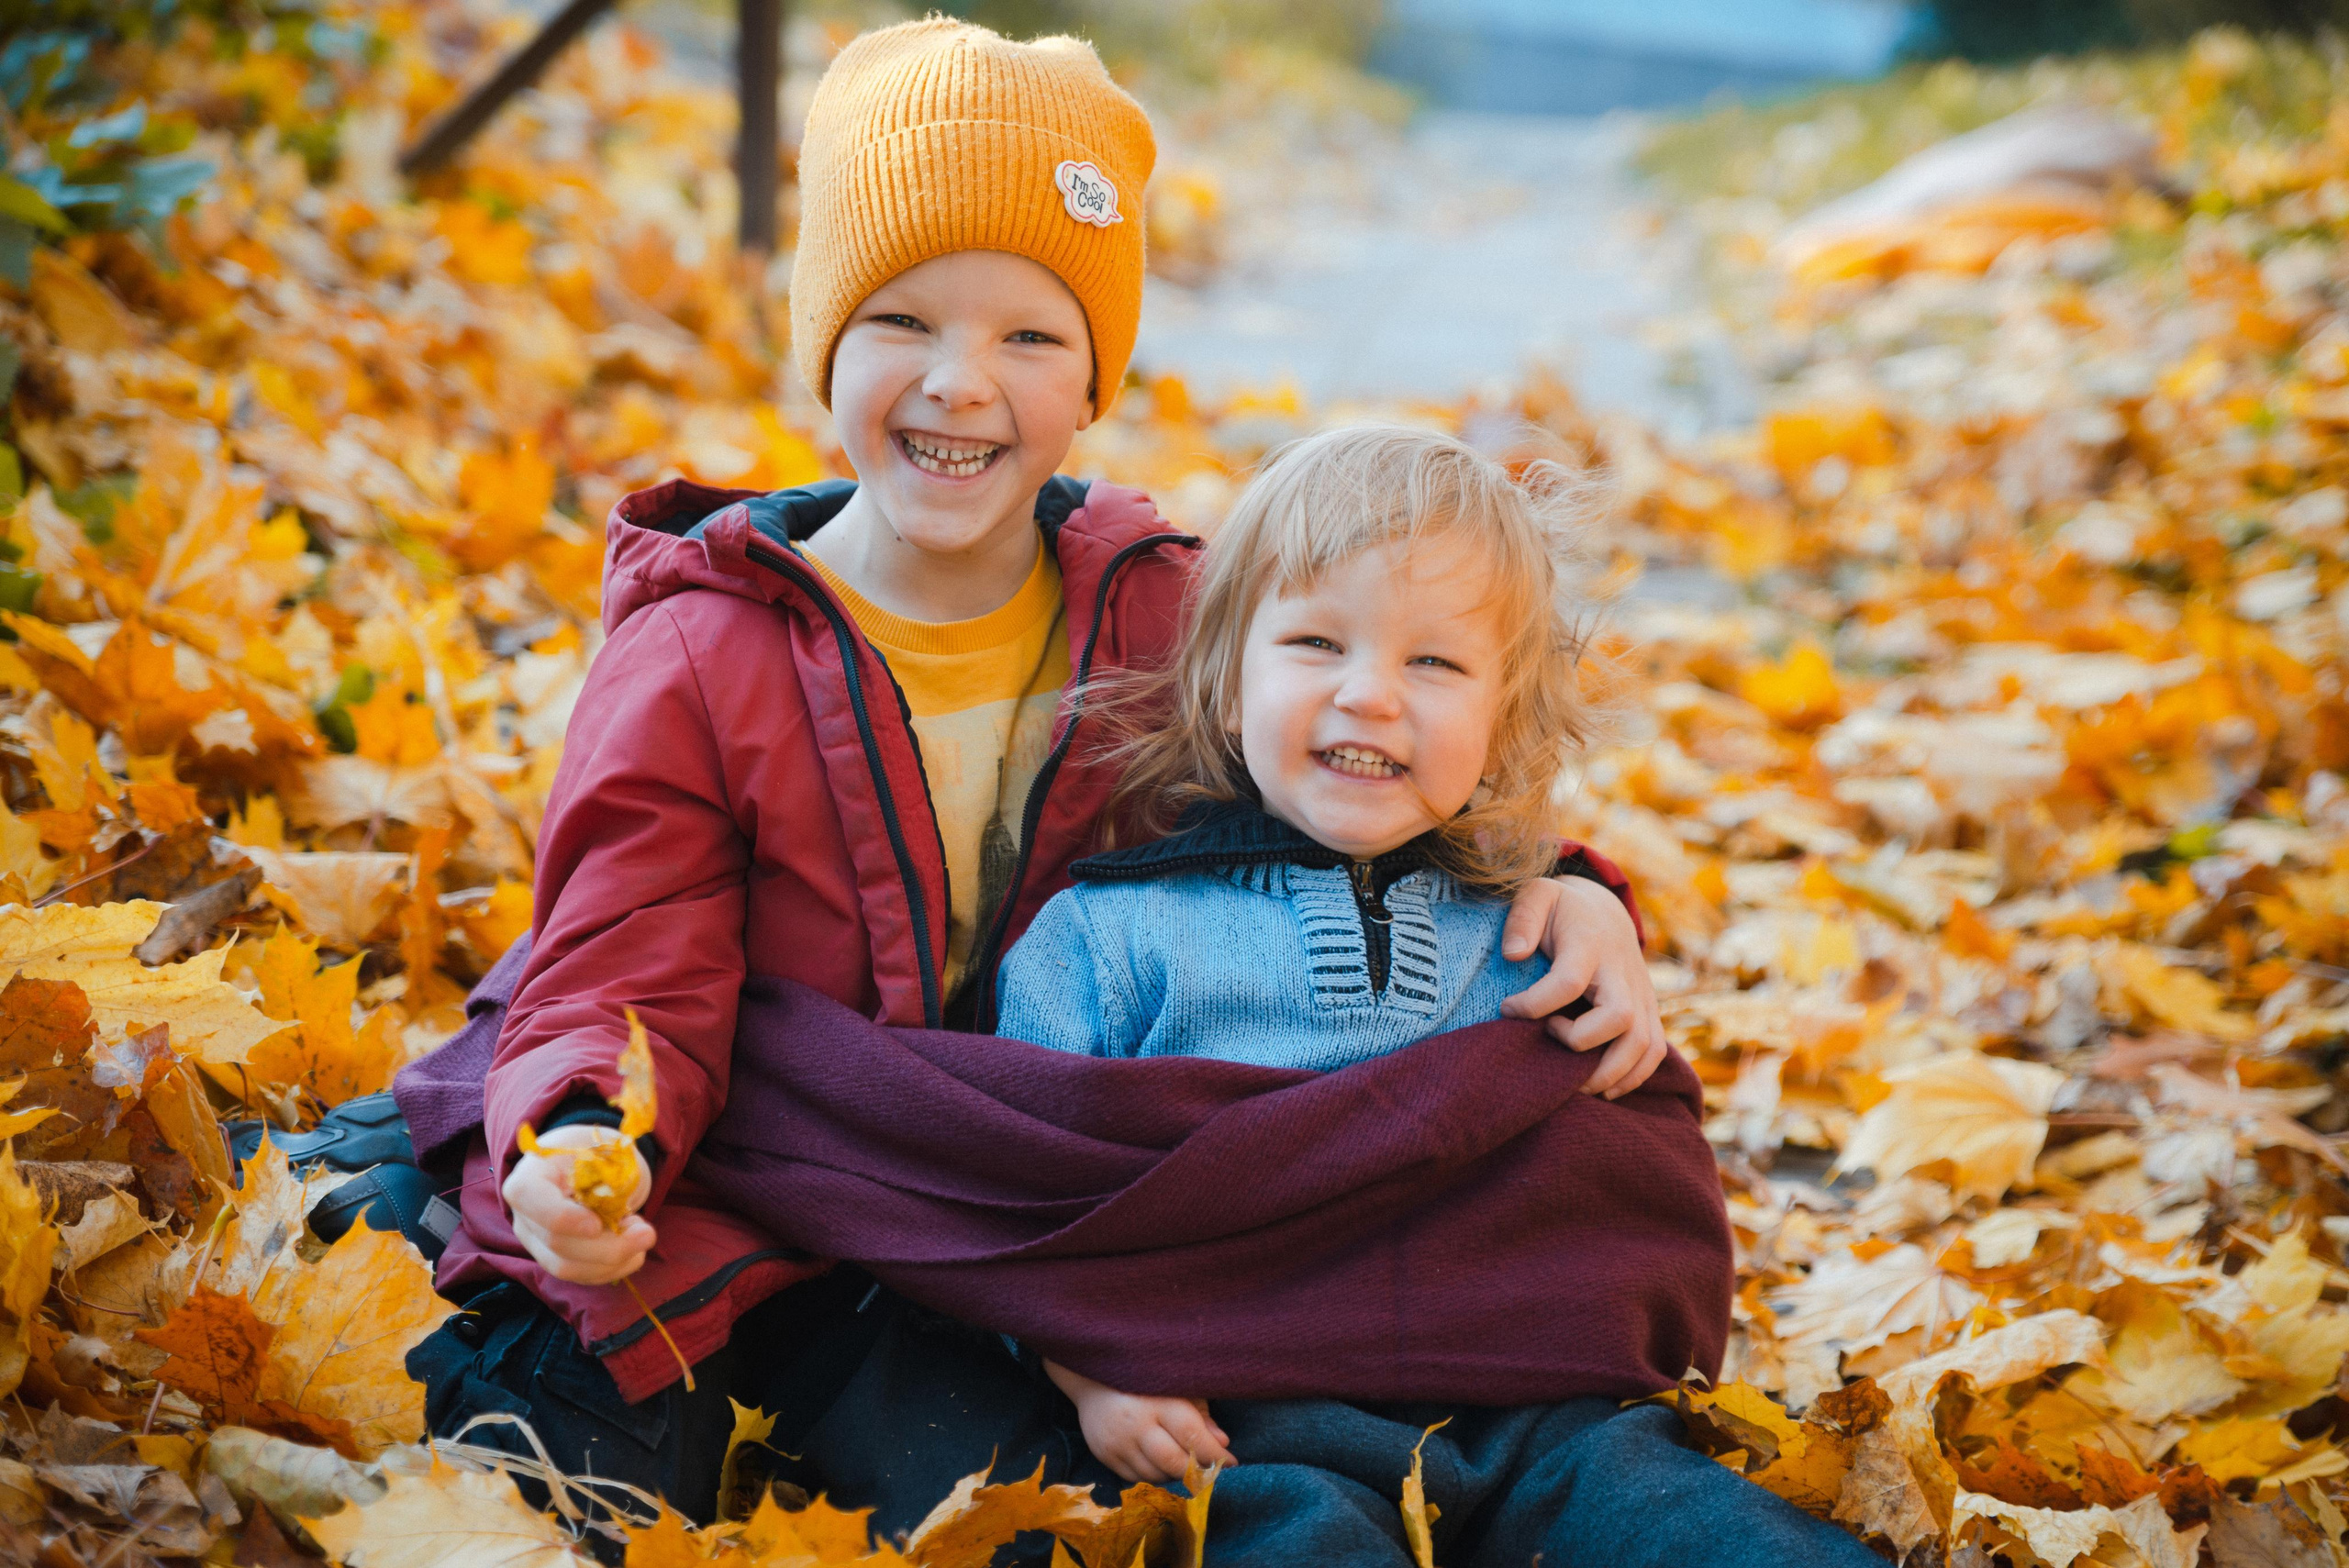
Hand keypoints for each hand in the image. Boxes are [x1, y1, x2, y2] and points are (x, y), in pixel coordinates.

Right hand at [501, 1124, 655, 1284]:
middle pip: (556, 1242)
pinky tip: (635, 1252)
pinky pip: (581, 1276)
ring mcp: (536, 1244)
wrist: (576, 1169)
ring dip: (614, 1260)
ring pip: (567, 1267)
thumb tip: (623, 1205)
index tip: (597, 1225)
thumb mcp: (597, 1151)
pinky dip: (614, 1269)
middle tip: (647, 1233)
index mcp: (528, 1178)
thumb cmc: (588, 1156)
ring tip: (643, 1237)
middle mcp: (524, 1217)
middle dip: (608, 1245)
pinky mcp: (555, 1261)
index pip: (530, 1198)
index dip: (564, 1217)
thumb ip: (608, 1173)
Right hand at [1044, 1359, 1236, 1483]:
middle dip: (1197, 1470)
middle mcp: (1136, 1425)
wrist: (1091, 1377)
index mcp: (1159, 1402)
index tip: (1231, 1461)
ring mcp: (1118, 1443)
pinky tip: (1160, 1463)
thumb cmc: (1144, 1379)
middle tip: (1209, 1469)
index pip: (1193, 1437)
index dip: (1215, 1454)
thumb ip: (1201, 1413)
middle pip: (1174, 1462)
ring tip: (1184, 1462)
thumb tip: (1222, 1443)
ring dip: (1175, 1473)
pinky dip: (1153, 1475)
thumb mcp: (1177, 1386)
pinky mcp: (1104, 1455)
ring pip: (1156, 1474)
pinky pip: (1135, 1478)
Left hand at [1499, 874, 1669, 1099]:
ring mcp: (1641, 994)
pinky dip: (1633, 1077)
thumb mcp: (1538, 895)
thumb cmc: (1563, 909)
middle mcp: (1621, 973)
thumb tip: (1513, 955)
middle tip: (1547, 1038)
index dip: (1534, 1003)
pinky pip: (1654, 1052)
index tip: (1507, 1009)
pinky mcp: (1648, 1012)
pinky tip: (1602, 1088)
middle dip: (1580, 1043)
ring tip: (1573, 1085)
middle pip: (1618, 1017)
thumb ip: (1522, 919)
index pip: (1567, 982)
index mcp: (1589, 945)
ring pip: (1643, 1044)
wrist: (1605, 913)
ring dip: (1609, 1073)